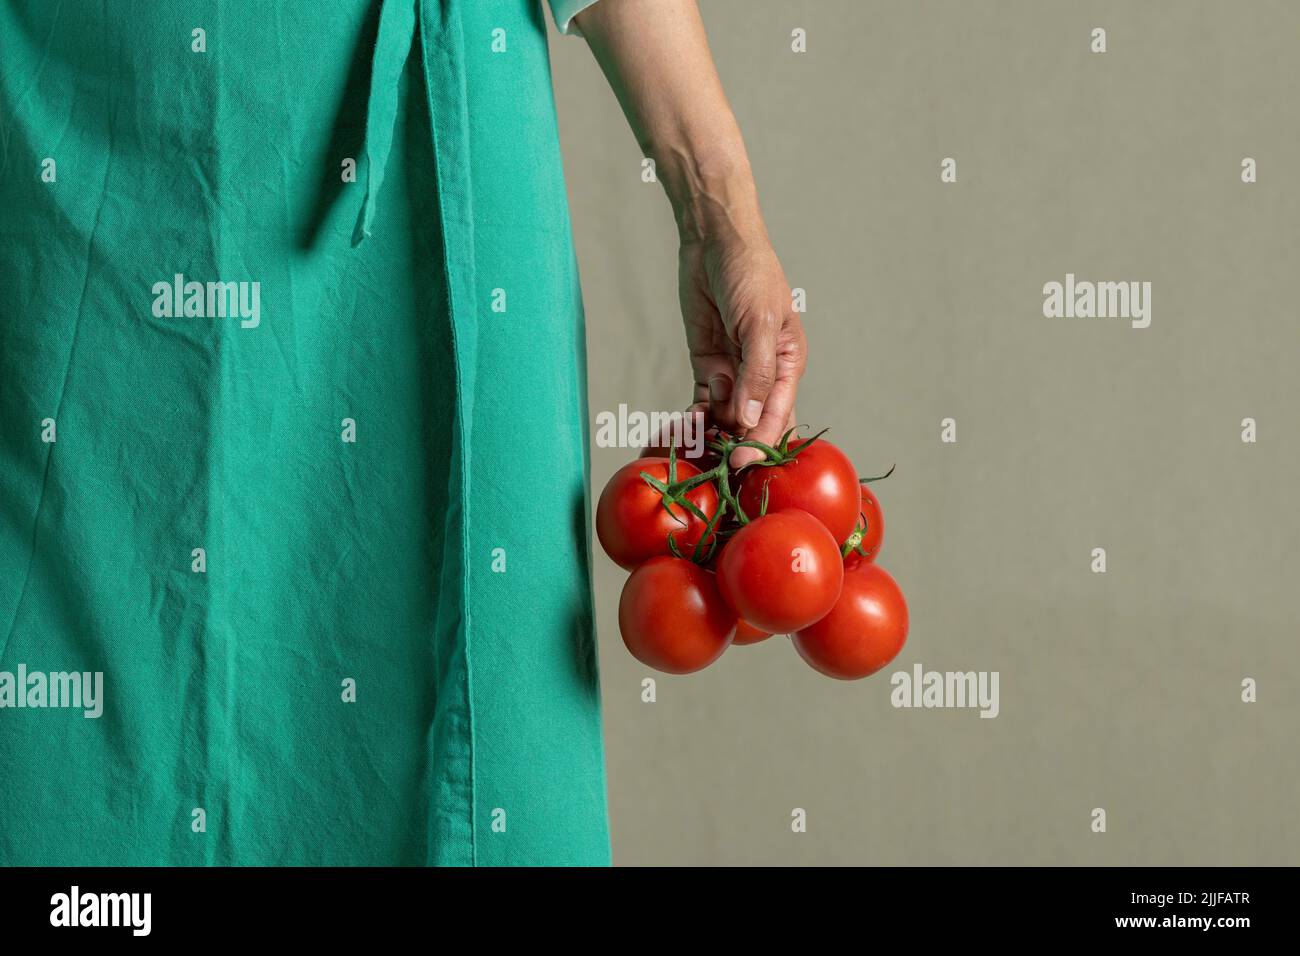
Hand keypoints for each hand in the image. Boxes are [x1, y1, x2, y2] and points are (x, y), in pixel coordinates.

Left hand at [679, 224, 806, 467]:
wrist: (714, 242)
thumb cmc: (750, 274)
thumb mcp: (760, 323)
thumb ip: (757, 372)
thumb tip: (750, 419)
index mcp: (788, 365)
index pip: (778, 415)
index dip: (761, 442)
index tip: (741, 462)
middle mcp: (763, 375)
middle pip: (752, 424)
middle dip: (734, 444)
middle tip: (712, 464)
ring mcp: (734, 372)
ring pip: (724, 418)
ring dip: (709, 434)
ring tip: (689, 443)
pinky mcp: (707, 366)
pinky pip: (702, 402)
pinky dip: (693, 418)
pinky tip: (681, 428)